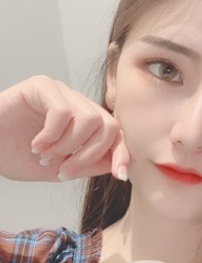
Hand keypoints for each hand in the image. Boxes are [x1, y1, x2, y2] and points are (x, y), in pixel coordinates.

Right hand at [0, 75, 130, 181]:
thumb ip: (89, 165)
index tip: (120, 176)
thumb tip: (117, 165)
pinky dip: (51, 136)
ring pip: (89, 120)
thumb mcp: (61, 169)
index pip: (116, 133)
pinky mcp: (42, 86)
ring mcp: (62, 92)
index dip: (122, 153)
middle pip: (109, 126)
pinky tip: (36, 144)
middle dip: (89, 155)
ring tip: (46, 156)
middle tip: (63, 171)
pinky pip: (62, 112)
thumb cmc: (19, 156)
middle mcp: (79, 104)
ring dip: (68, 147)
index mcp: (86, 122)